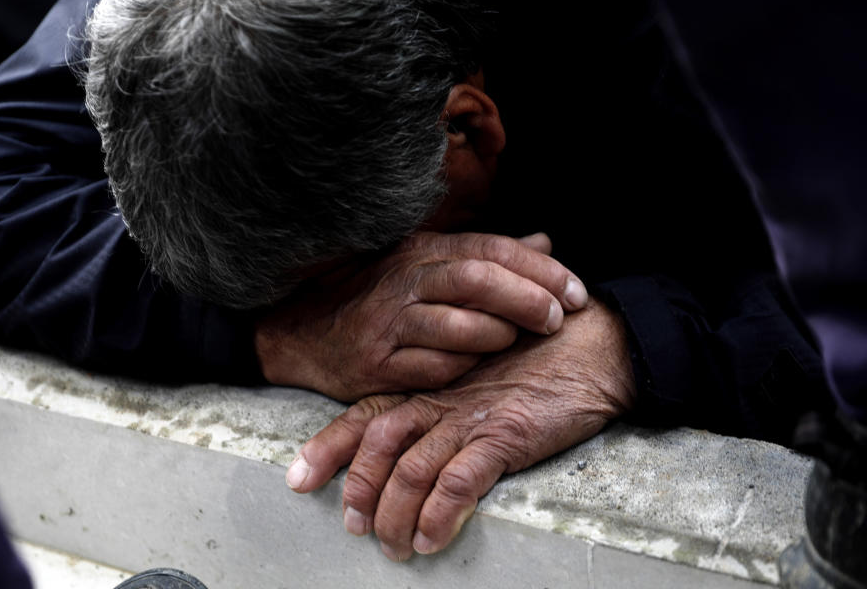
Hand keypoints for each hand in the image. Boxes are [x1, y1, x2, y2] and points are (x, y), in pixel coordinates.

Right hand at [255, 231, 588, 401]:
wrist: (302, 332)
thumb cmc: (377, 298)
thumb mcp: (426, 266)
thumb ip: (486, 258)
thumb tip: (545, 246)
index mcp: (420, 251)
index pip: (491, 250)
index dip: (540, 270)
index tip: (576, 291)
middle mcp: (404, 281)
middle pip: (479, 282)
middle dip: (529, 299)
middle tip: (559, 318)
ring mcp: (388, 324)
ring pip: (461, 327)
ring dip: (501, 336)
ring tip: (519, 341)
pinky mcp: (376, 366)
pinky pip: (436, 370)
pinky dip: (466, 368)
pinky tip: (478, 368)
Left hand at [285, 300, 635, 559]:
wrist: (594, 345)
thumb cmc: (539, 358)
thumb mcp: (481, 373)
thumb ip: (450, 397)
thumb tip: (424, 439)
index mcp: (431, 384)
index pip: (365, 414)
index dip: (329, 447)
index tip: (298, 477)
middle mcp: (441, 399)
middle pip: (377, 443)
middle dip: (356, 487)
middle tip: (351, 525)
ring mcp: (471, 417)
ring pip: (410, 470)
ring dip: (394, 515)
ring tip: (394, 547)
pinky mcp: (504, 436)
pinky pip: (459, 482)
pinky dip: (440, 515)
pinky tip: (433, 539)